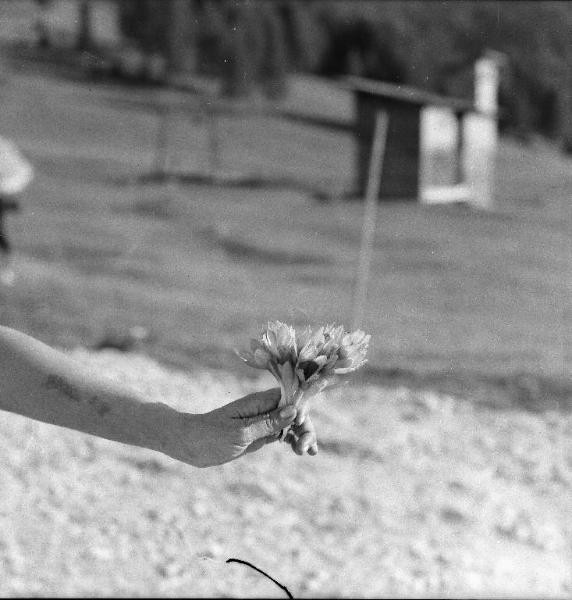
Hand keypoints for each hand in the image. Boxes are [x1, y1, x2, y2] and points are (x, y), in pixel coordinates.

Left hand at [165, 388, 317, 467]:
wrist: (189, 445)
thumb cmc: (210, 436)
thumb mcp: (241, 433)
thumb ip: (268, 423)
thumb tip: (294, 410)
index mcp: (259, 402)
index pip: (291, 397)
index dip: (302, 410)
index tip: (302, 427)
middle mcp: (264, 409)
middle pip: (295, 411)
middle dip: (305, 426)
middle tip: (307, 449)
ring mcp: (263, 421)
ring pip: (292, 423)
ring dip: (303, 434)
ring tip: (308, 453)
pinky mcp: (260, 433)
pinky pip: (283, 433)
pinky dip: (294, 440)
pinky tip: (303, 451)